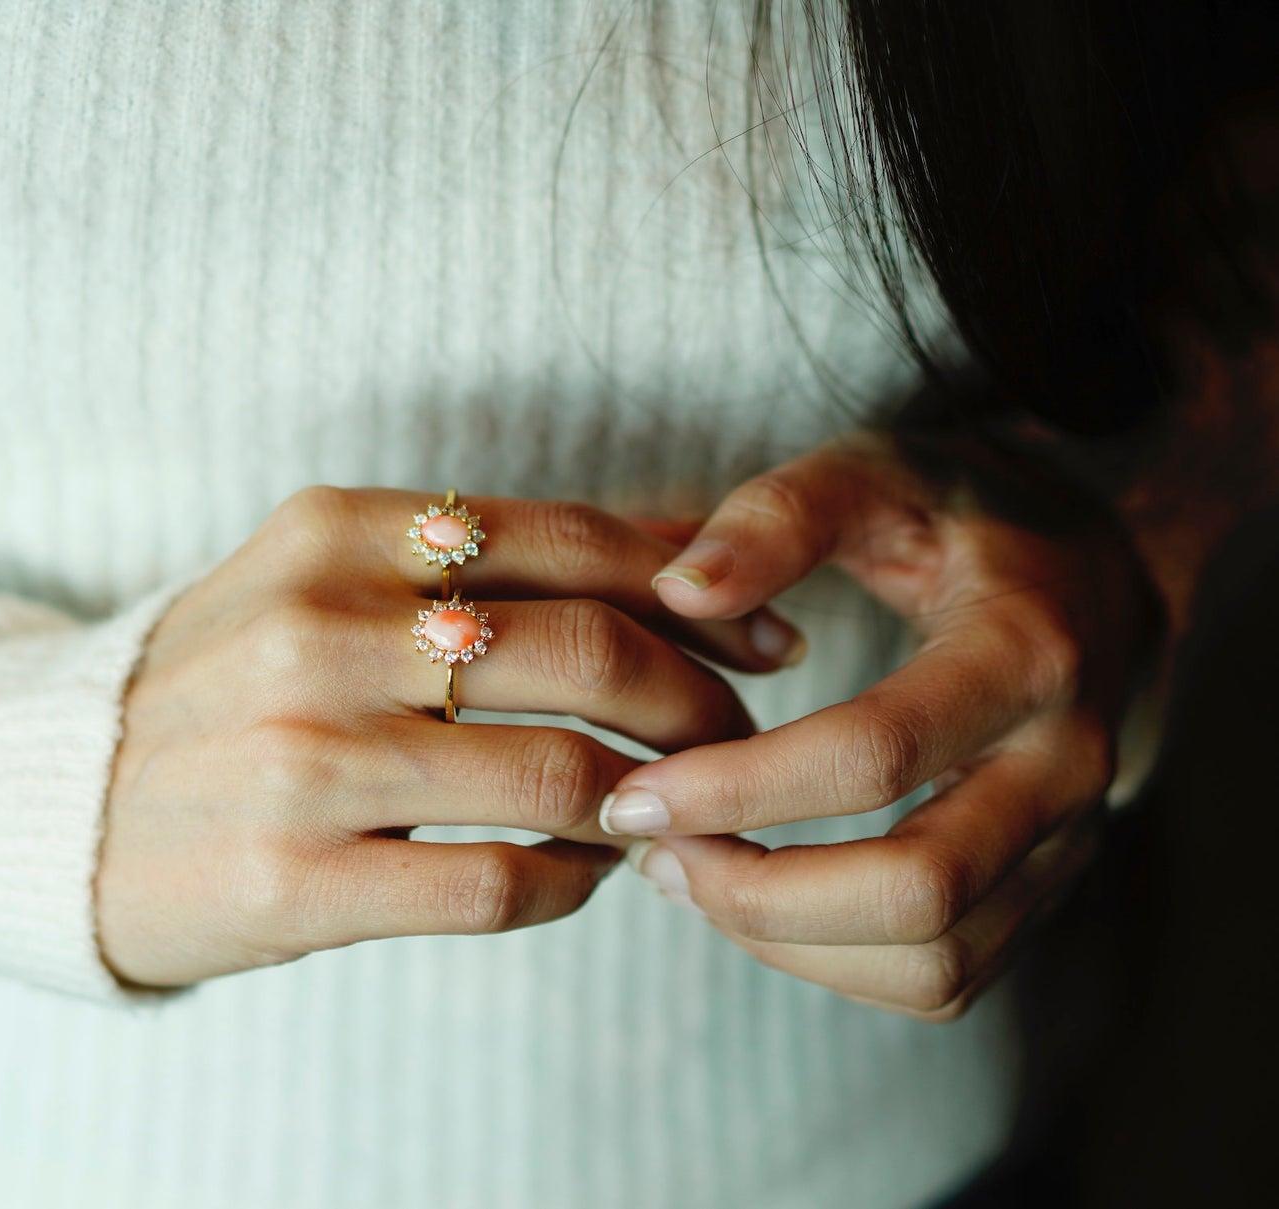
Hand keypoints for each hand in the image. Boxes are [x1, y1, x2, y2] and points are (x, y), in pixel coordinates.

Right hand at [95, 486, 804, 987]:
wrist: (51, 800)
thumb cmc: (225, 684)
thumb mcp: (322, 584)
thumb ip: (476, 568)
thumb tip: (681, 557)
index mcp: (334, 534)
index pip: (568, 540)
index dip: (696, 590)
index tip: (765, 635)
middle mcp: (318, 631)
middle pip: (588, 651)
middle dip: (702, 699)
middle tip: (740, 735)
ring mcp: (303, 760)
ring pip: (562, 773)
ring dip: (649, 799)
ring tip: (663, 808)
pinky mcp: (292, 881)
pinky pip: (501, 884)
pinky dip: (576, 883)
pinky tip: (582, 872)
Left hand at [604, 434, 1162, 1018]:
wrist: (1096, 573)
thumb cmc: (965, 517)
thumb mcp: (878, 473)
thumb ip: (780, 518)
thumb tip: (677, 590)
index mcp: (1024, 653)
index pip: (877, 754)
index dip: (741, 787)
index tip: (633, 796)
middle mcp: (1065, 766)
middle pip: (920, 892)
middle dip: (761, 895)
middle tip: (651, 853)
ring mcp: (1066, 842)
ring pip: (935, 964)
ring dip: (789, 943)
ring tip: (683, 878)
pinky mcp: (1043, 888)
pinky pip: (943, 976)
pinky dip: (832, 963)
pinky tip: (749, 901)